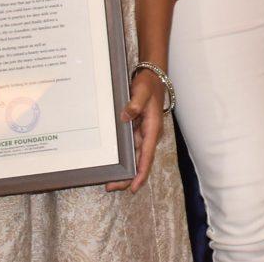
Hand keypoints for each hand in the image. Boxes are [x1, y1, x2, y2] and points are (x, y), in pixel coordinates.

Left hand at [108, 70, 165, 192]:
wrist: (152, 77)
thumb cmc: (149, 84)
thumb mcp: (141, 91)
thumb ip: (135, 103)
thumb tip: (125, 117)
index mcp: (153, 128)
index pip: (147, 155)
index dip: (141, 173)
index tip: (134, 187)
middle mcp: (149, 134)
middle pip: (140, 161)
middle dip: (129, 177)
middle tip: (111, 187)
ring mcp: (143, 133)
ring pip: (135, 156)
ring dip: (125, 168)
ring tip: (110, 181)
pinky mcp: (138, 129)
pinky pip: (131, 147)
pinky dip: (124, 156)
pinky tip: (114, 162)